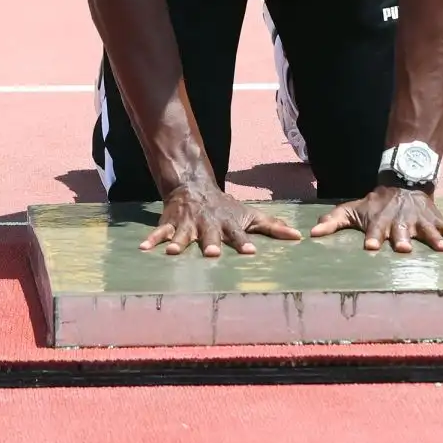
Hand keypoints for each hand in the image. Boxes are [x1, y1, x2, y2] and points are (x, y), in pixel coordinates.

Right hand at [140, 180, 301, 255]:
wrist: (196, 188)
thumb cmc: (227, 209)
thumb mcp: (251, 215)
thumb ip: (273, 227)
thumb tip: (298, 236)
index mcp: (228, 224)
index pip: (239, 234)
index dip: (244, 242)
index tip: (250, 251)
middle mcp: (209, 225)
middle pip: (210, 236)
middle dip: (211, 244)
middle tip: (213, 254)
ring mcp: (189, 224)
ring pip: (184, 234)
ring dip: (178, 242)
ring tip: (172, 251)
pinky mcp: (172, 223)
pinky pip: (160, 232)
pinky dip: (152, 239)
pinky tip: (144, 248)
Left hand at [309, 186, 442, 252]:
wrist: (402, 181)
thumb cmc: (374, 203)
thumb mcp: (351, 209)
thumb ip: (332, 222)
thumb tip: (312, 234)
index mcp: (379, 221)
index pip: (374, 229)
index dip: (372, 237)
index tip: (370, 246)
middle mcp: (400, 221)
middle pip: (401, 231)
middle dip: (402, 239)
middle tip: (403, 248)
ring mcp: (419, 220)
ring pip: (426, 231)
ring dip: (433, 240)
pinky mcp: (434, 220)